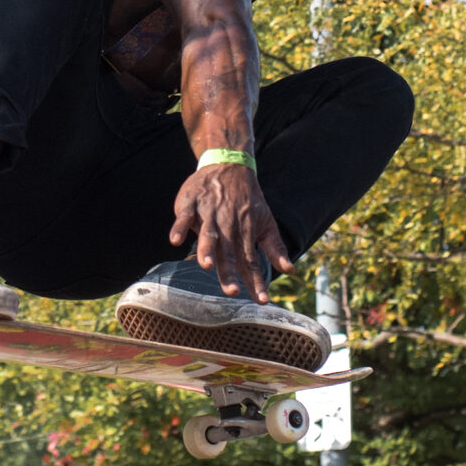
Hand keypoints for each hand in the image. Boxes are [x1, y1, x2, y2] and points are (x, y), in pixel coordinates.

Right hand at [170, 161, 292, 300]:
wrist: (230, 164)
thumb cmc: (248, 200)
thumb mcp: (266, 222)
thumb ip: (275, 247)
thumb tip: (290, 270)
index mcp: (245, 234)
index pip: (251, 262)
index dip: (256, 282)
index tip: (262, 301)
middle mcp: (228, 226)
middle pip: (228, 253)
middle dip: (229, 273)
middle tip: (232, 292)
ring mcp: (209, 213)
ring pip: (208, 234)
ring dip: (206, 249)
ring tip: (205, 266)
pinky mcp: (192, 203)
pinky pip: (185, 216)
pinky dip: (180, 226)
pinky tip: (175, 240)